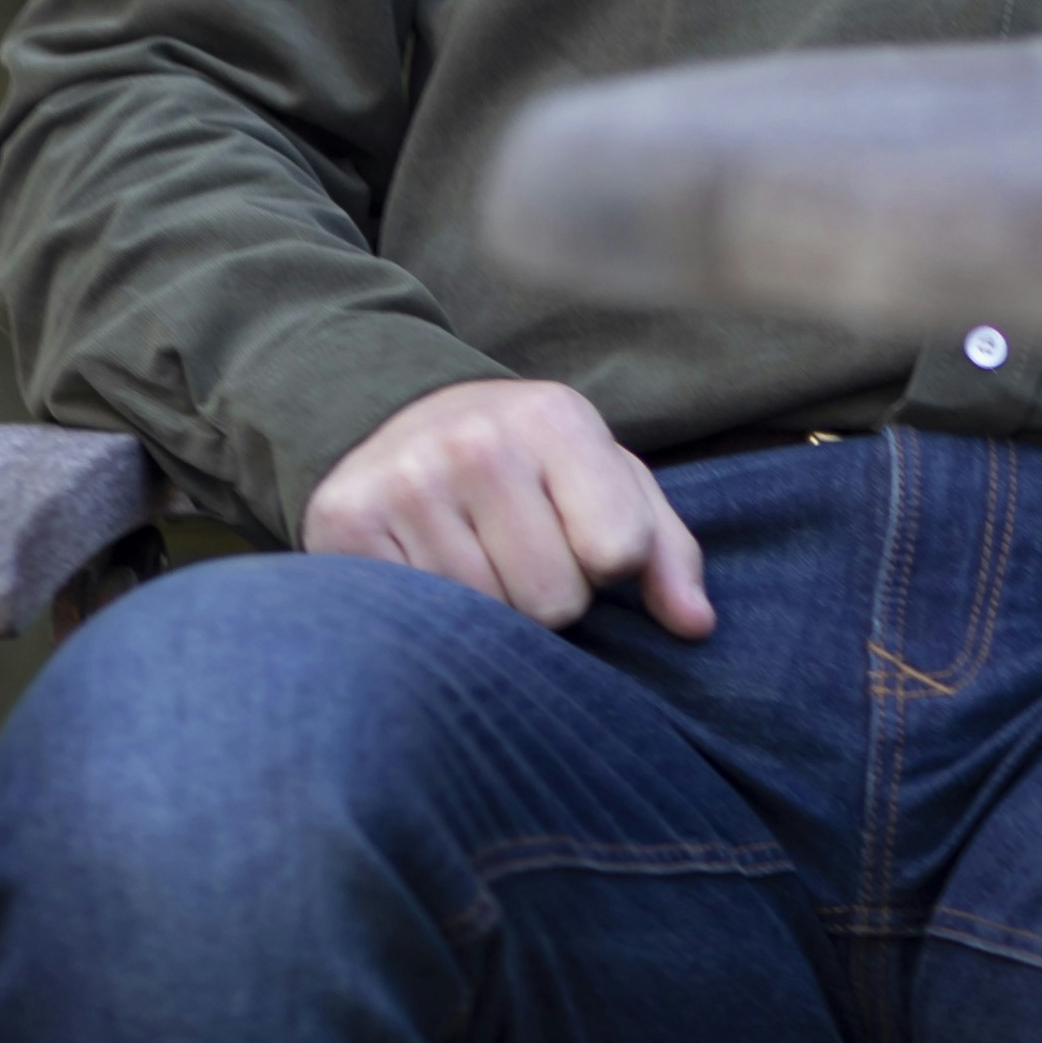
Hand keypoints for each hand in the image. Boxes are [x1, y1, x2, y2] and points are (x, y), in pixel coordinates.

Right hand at [300, 379, 713, 636]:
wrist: (397, 417)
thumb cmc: (530, 466)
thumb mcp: (608, 481)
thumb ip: (666, 550)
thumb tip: (696, 625)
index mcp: (556, 420)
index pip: (617, 552)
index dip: (605, 567)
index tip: (583, 544)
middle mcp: (476, 442)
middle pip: (552, 601)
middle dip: (547, 597)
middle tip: (517, 555)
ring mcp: (405, 481)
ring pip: (484, 619)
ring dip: (486, 610)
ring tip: (472, 559)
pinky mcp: (345, 520)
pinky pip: (418, 619)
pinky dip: (429, 611)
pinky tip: (424, 569)